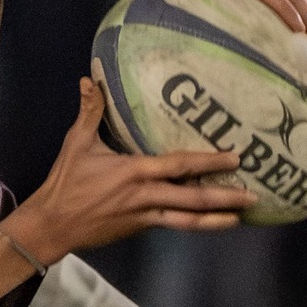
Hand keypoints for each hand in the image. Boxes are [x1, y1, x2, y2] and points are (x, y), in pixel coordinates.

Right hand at [4, 78, 252, 262]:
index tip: (234, 157)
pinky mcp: (140, 228)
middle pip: (192, 198)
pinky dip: (195, 224)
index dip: (208, 162)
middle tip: (253, 195)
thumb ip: (90, 111)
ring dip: (216, 217)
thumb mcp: (77, 143)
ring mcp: (145, 216)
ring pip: (187, 219)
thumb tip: (90, 78)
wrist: (53, 224)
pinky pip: (174, 225)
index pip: (179, 166)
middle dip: (224, 196)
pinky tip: (212, 221)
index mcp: (135, 171)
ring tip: (242, 215)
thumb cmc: (67, 182)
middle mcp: (146, 195)